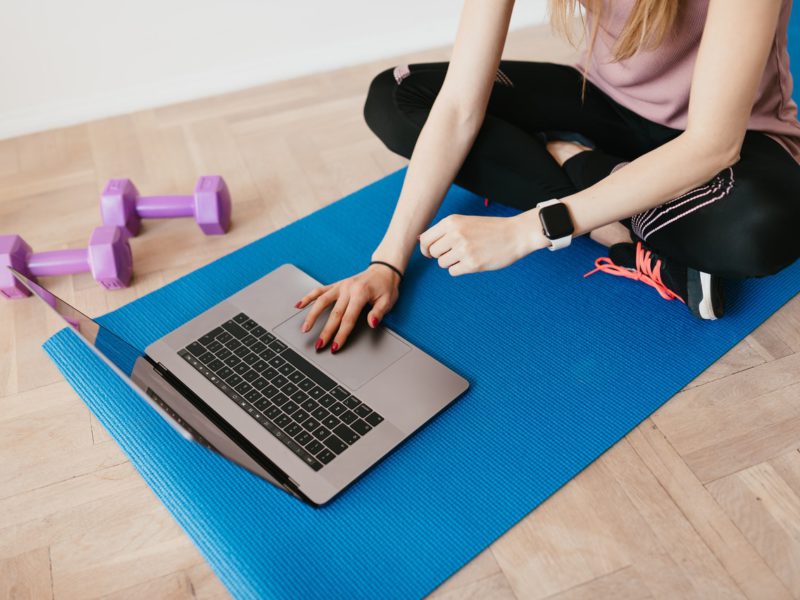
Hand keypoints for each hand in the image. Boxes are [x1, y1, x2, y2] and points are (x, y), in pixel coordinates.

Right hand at [295, 265, 400, 351]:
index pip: (348, 318)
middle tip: (319, 345)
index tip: (335, 346)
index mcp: (360, 293)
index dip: (341, 334)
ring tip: (305, 329)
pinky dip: (308, 297)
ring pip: (322, 301)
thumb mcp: (388, 300)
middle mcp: (348, 289)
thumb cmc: (386, 286)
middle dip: (326, 331)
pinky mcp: (337, 285)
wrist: (383, 270)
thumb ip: (379, 312)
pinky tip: (299, 305)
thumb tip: (372, 323)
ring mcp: (341, 286)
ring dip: (312, 316)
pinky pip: (320, 290)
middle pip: (334, 314)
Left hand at [418, 210, 546, 274]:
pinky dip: (460, 269)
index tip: (430, 253)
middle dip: (441, 256)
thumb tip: (420, 240)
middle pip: (433, 253)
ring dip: (451, 263)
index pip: (425, 239)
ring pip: (442, 264)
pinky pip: (453, 272)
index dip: (425, 249)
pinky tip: (471, 262)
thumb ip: (444, 230)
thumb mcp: (464, 222)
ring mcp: (464, 249)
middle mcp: (455, 234)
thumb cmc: (489, 229)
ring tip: (466, 256)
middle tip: (455, 254)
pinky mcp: (472, 263)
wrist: (515, 234)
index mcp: (452, 222)